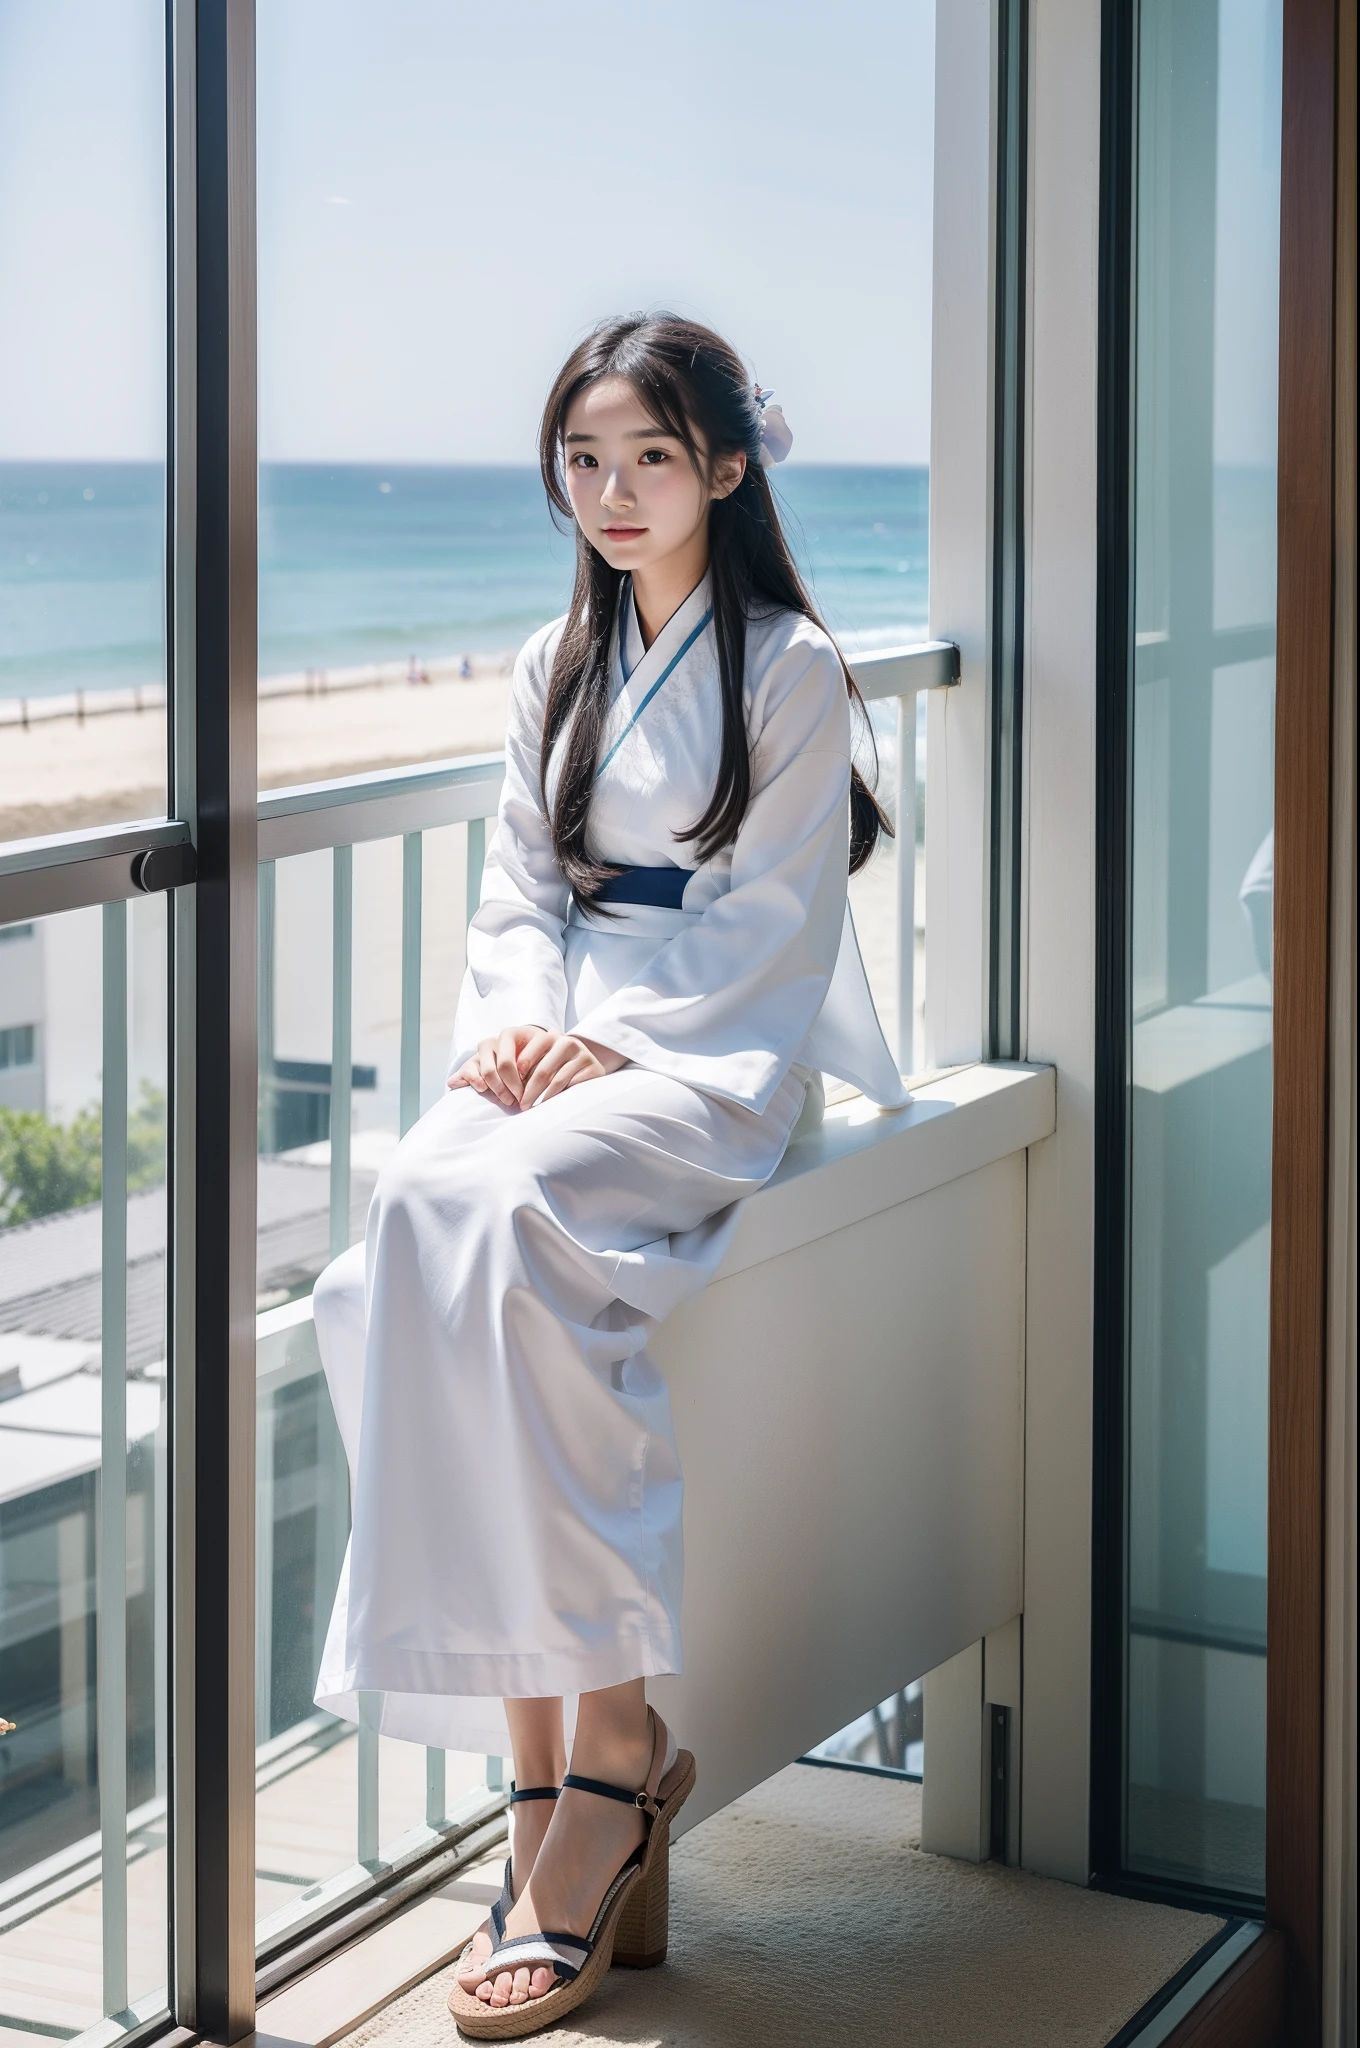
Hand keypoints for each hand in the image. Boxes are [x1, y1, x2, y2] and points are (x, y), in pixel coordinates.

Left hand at [447, 1025, 626, 1109]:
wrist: (578, 1063)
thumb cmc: (535, 1068)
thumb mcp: (511, 1066)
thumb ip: (481, 1072)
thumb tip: (451, 1082)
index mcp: (528, 1034)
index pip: (508, 1056)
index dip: (501, 1078)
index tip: (500, 1096)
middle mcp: (552, 1036)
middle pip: (528, 1066)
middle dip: (519, 1090)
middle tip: (513, 1105)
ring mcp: (573, 1047)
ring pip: (548, 1074)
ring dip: (535, 1095)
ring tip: (527, 1108)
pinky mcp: (587, 1062)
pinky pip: (567, 1081)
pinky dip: (554, 1095)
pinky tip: (545, 1104)